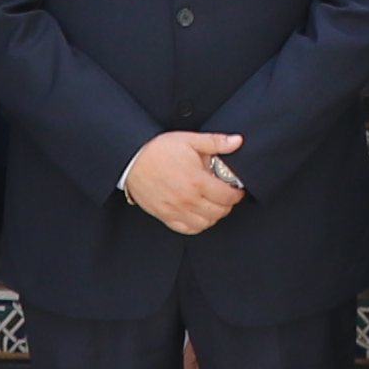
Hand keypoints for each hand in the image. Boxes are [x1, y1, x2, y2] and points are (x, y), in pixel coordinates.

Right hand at [120, 129, 248, 235]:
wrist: (132, 159)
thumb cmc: (158, 149)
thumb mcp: (190, 140)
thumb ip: (216, 142)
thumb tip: (237, 141)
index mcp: (198, 181)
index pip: (228, 196)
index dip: (236, 194)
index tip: (236, 190)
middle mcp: (188, 199)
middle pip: (219, 212)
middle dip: (228, 204)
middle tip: (227, 196)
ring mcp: (176, 210)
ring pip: (206, 223)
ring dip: (214, 215)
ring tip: (214, 205)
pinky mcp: (165, 216)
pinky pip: (188, 229)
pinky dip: (198, 225)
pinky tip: (199, 215)